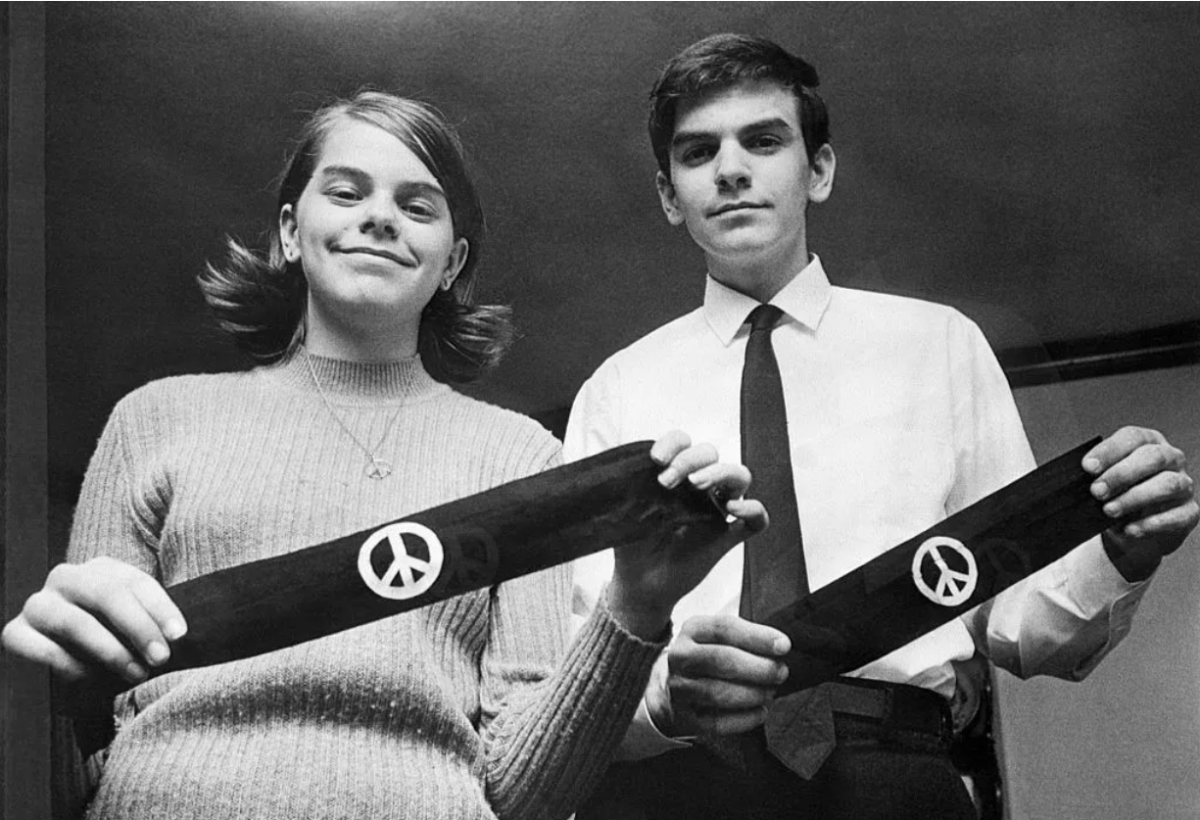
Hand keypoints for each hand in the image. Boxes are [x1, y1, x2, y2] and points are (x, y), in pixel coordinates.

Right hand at [1, 557, 187, 683]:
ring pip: (76, 622)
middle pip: (106, 594)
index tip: (179, 636)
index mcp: (100, 570)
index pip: (135, 582)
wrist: (55, 668)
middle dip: (138, 626)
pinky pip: (45, 649)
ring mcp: (38, 604)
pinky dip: (72, 667)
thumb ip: (150, 623)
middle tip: (160, 657)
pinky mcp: (14, 633)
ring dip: (111, 651)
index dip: (160, 608)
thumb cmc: (107, 645)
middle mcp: (66, 578)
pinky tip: (92, 680)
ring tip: (135, 673)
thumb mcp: (131, 628)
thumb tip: (178, 636)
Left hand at [606, 431, 766, 638]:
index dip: (674, 443)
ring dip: (721, 473)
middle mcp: (699, 488)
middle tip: (667, 481)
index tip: (656, 459)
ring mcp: (717, 510)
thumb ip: (630, 490)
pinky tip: (733, 509)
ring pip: (739, 476)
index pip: (683, 443)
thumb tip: (621, 470)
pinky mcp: (728, 537)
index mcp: (675, 475)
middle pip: (711, 454)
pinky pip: (757, 520)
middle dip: (690, 460)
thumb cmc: (633, 545)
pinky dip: (753, 510)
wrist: (639, 586)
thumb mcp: (626, 512)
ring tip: (697, 485)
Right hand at [647, 614, 789, 737]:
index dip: (757, 637)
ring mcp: (678, 688)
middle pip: (721, 660)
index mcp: (692, 630)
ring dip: (752, 694)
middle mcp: (680, 657)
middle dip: (759, 668)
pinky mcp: (684, 716)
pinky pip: (716, 722)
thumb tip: (780, 647)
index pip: (724, 628)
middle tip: (780, 673)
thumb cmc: (706, 657)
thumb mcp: (718, 637)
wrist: (670, 687)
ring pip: (718, 693)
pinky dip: (744, 719)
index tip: (783, 646)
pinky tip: (760, 712)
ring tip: (770, 692)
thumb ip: (745, 637)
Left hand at [1083, 426, 1198, 580]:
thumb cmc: (1115, 496)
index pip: (1132, 437)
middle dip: (1121, 474)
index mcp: (1147, 442)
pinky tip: (1129, 529)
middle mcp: (1170, 459)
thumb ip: (1095, 476)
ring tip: (1109, 510)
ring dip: (1135, 497)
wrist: (1131, 529)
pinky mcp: (1189, 512)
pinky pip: (1177, 515)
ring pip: (1167, 484)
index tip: (1087, 467)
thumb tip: (1075, 479)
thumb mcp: (1102, 481)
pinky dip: (1151, 523)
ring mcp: (1183, 485)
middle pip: (1152, 457)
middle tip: (1096, 491)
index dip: (1110, 451)